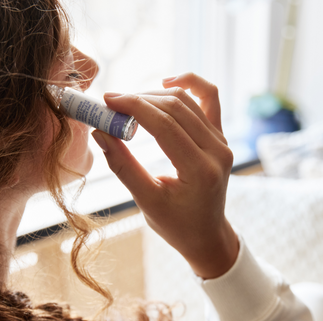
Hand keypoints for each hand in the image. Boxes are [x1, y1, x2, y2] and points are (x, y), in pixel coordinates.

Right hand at [91, 73, 238, 278]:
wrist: (206, 235)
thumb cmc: (176, 225)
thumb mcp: (146, 201)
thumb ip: (123, 165)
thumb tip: (100, 132)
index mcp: (200, 170)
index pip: (165, 125)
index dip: (133, 107)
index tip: (107, 101)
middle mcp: (217, 151)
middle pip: (176, 108)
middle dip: (140, 100)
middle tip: (112, 105)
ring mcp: (222, 142)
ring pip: (188, 100)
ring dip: (155, 95)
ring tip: (129, 104)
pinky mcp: (220, 137)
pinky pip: (208, 99)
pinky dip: (189, 85)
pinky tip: (166, 84)